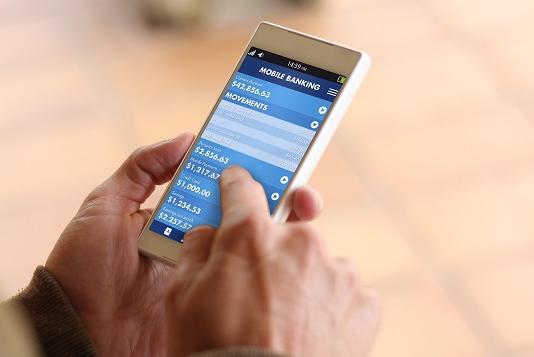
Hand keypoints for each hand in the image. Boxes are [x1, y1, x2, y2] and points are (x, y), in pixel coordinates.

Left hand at [45, 134, 324, 355]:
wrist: (75, 327)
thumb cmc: (82, 266)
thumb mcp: (105, 206)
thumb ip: (141, 168)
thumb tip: (186, 138)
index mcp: (176, 219)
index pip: (220, 191)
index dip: (251, 176)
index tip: (280, 160)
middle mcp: (196, 245)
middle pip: (246, 220)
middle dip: (280, 204)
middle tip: (304, 196)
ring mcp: (203, 277)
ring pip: (250, 252)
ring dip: (279, 237)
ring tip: (301, 219)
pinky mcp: (205, 306)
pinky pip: (239, 287)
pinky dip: (262, 275)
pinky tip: (281, 259)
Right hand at [165, 166, 381, 356]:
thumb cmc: (212, 350)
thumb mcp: (180, 297)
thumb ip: (195, 250)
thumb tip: (207, 233)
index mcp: (251, 234)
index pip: (242, 188)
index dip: (233, 185)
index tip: (234, 185)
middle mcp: (300, 243)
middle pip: (283, 231)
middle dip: (267, 252)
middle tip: (249, 289)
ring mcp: (337, 275)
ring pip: (316, 263)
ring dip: (301, 281)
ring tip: (280, 321)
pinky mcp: (362, 307)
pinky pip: (345, 295)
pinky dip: (330, 308)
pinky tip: (309, 332)